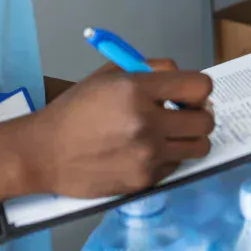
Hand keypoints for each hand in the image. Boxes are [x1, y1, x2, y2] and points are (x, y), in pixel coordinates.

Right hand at [18, 60, 213, 197]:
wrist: (44, 152)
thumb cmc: (76, 109)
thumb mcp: (111, 75)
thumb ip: (152, 69)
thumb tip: (184, 79)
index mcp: (138, 89)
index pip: (200, 87)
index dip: (199, 89)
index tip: (189, 94)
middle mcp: (147, 122)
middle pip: (206, 121)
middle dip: (199, 114)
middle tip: (183, 114)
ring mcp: (146, 155)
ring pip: (198, 147)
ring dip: (190, 139)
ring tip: (170, 134)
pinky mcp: (143, 180)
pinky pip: (176, 166)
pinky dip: (168, 158)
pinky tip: (146, 151)